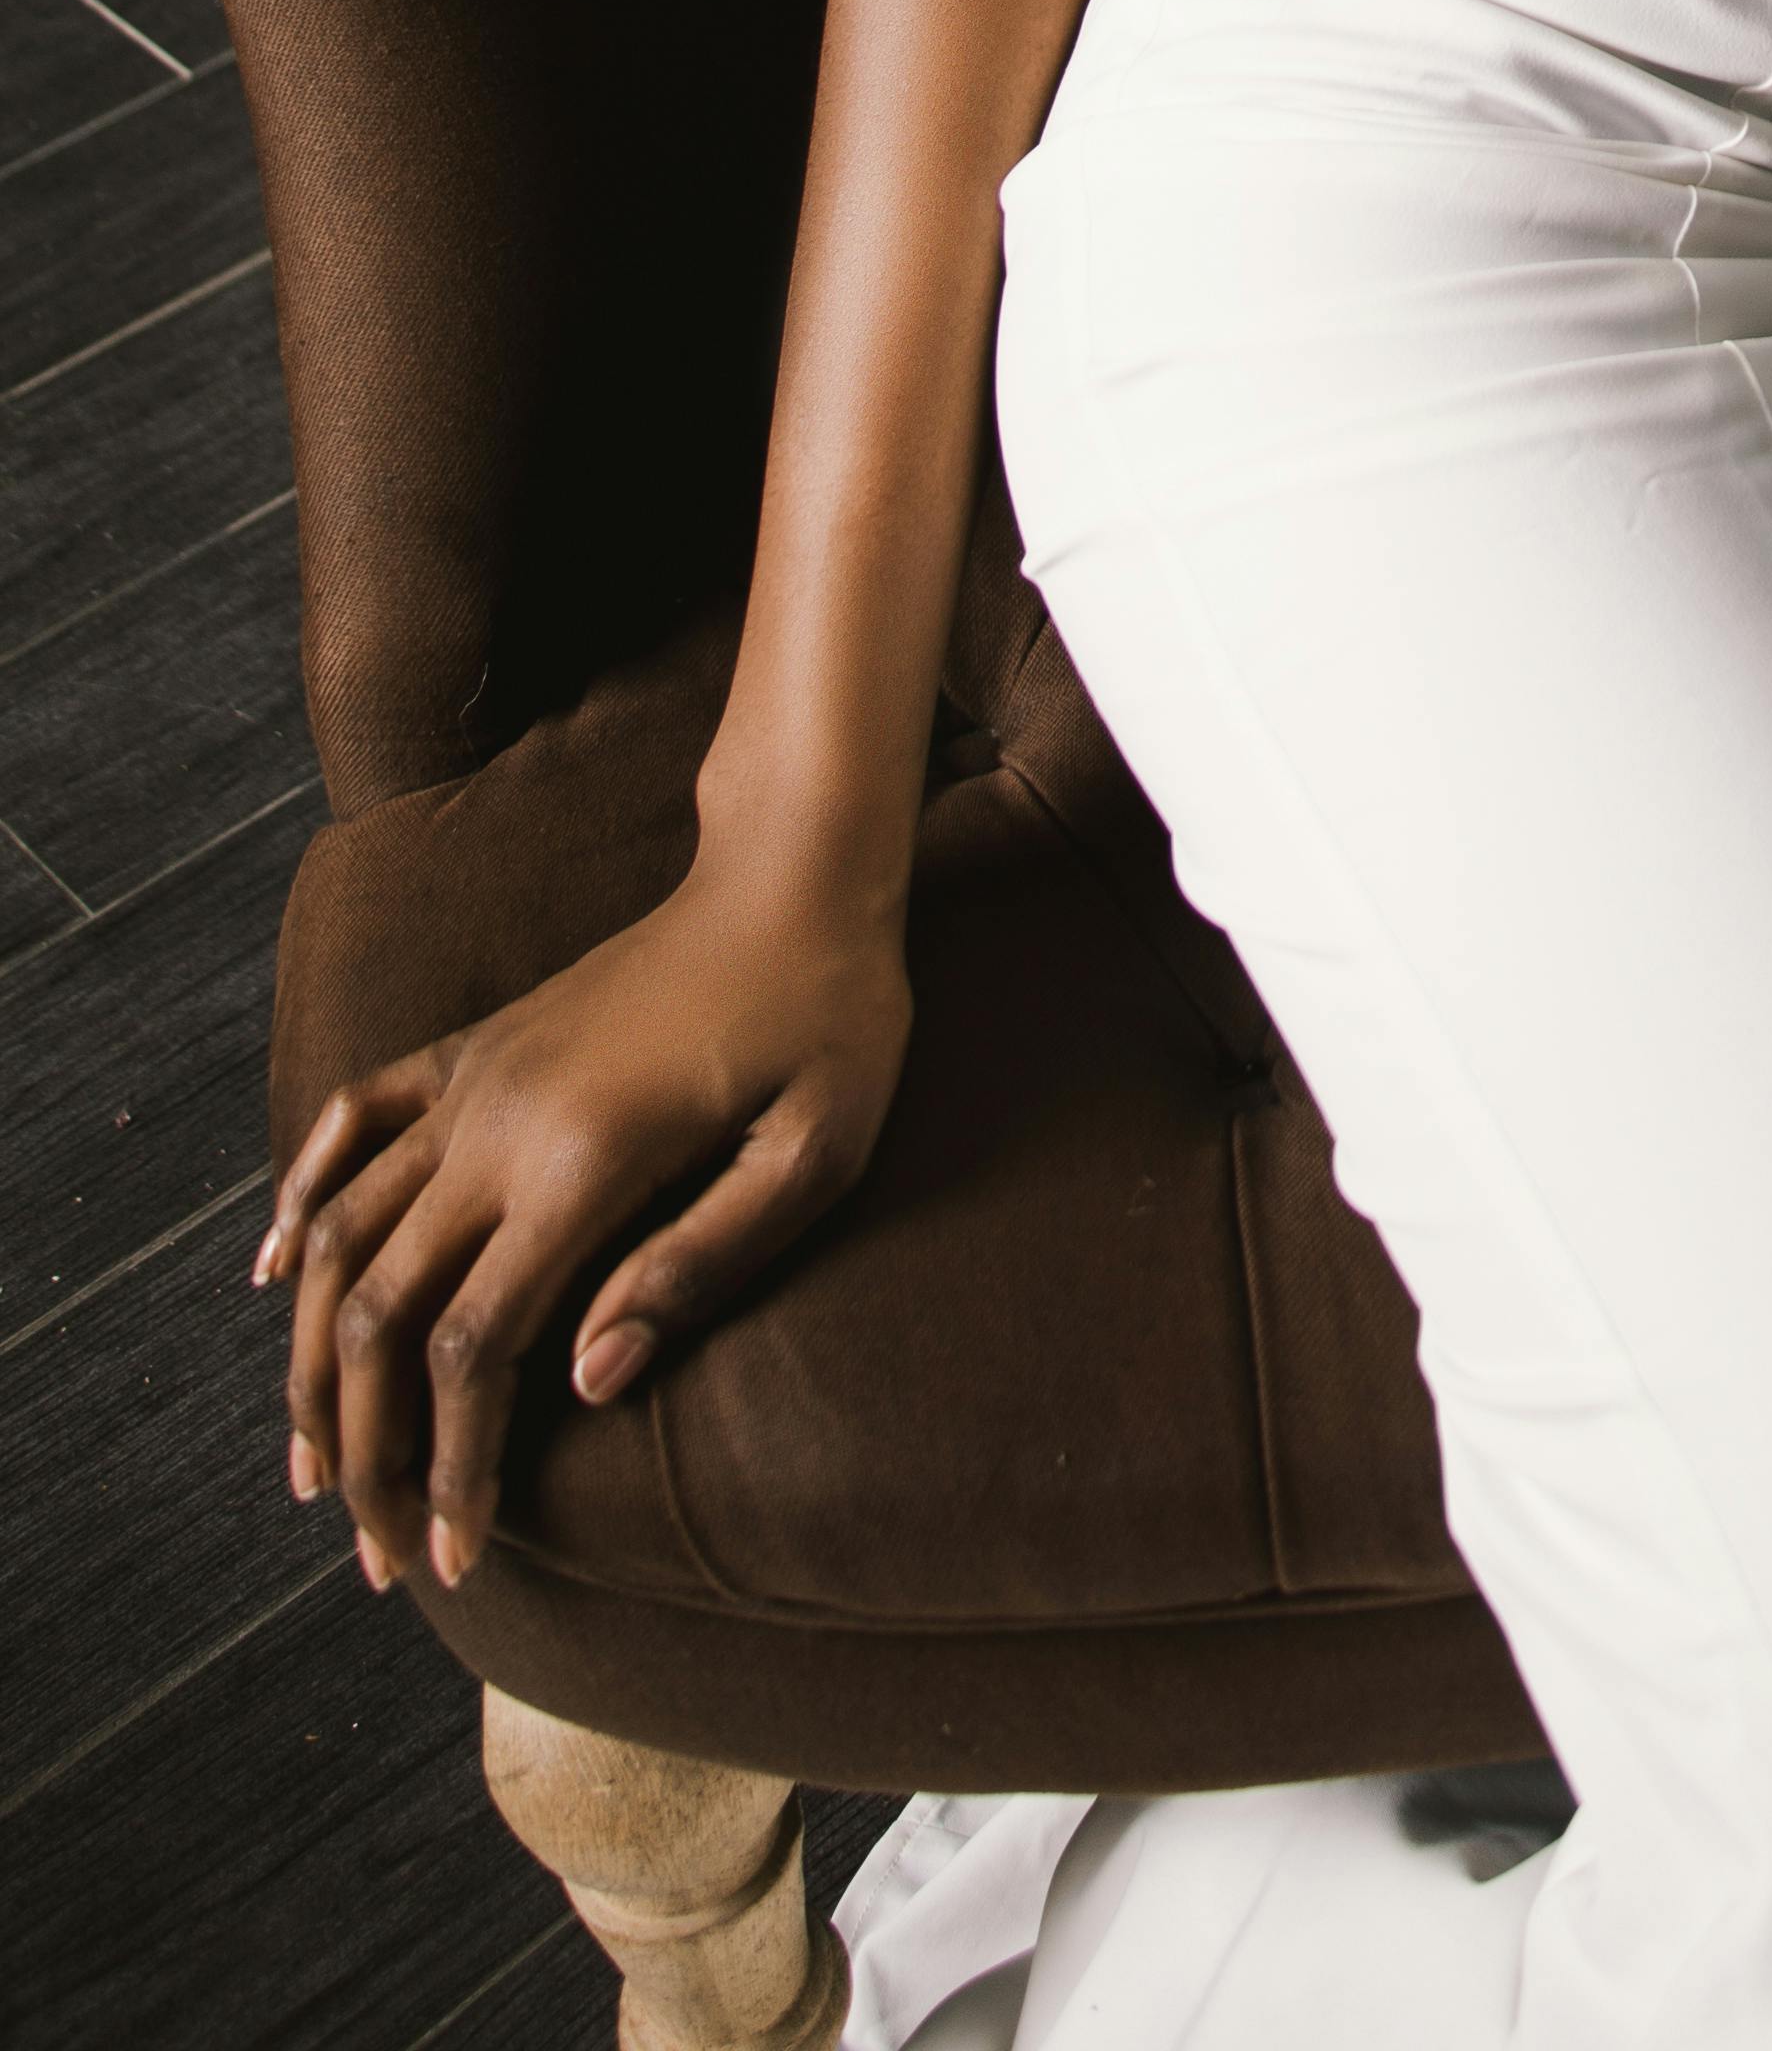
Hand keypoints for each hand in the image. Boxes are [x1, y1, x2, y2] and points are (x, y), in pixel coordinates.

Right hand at [258, 859, 911, 1598]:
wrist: (793, 873)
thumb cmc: (830, 1019)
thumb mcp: (813, 1152)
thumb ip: (700, 1264)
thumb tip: (587, 1382)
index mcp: (585, 1160)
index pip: (474, 1350)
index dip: (450, 1469)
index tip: (457, 1562)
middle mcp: (500, 1122)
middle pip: (379, 1310)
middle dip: (365, 1451)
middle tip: (377, 1556)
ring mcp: (474, 1078)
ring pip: (341, 1230)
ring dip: (310, 1356)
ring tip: (314, 1466)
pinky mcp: (473, 1044)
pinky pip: (352, 1118)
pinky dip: (301, 1198)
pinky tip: (276, 1271)